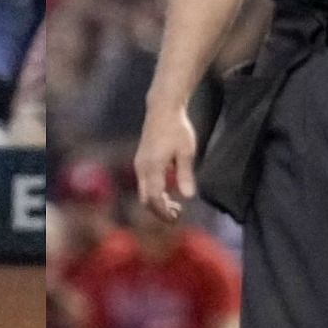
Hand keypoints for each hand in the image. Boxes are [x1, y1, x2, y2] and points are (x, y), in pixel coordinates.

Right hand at [134, 105, 196, 221]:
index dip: (164, 211)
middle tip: (178, 213)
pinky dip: (154, 194)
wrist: (162, 109)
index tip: (176, 217)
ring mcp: (139, 165)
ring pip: (143, 194)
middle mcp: (142, 168)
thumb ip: (186, 174)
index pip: (155, 198)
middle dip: (160, 211)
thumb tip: (188, 196)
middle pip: (146, 200)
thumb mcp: (187, 151)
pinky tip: (168, 192)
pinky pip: (144, 185)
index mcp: (153, 166)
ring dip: (157, 203)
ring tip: (176, 206)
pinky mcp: (140, 162)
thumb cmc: (177, 128)